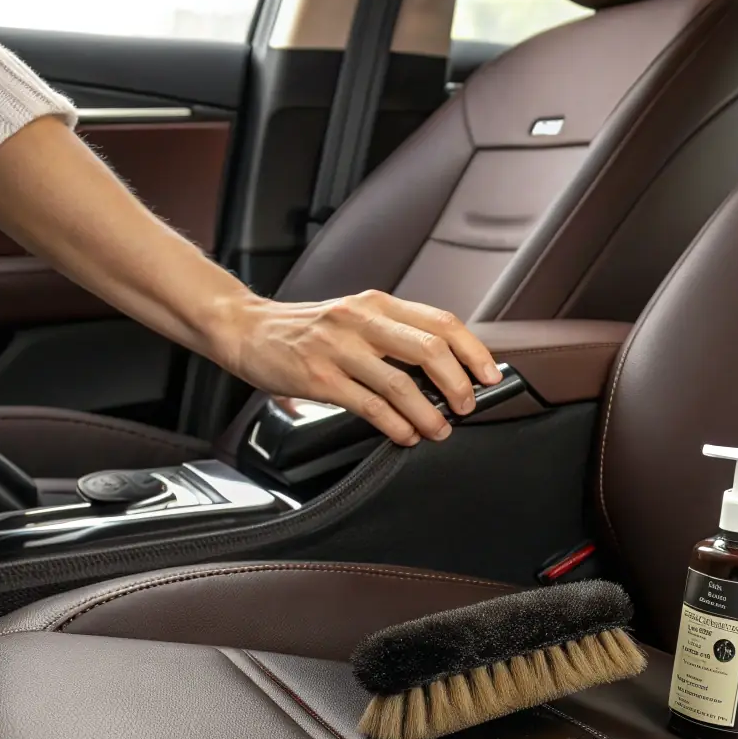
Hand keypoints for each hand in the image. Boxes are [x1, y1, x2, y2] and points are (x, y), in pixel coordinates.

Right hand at [214, 290, 501, 446]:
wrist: (247, 330)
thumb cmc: (307, 330)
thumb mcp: (356, 319)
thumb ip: (396, 338)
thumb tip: (445, 373)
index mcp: (378, 303)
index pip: (441, 322)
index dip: (472, 351)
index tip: (490, 375)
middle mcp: (361, 319)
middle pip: (429, 349)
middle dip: (457, 384)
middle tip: (466, 406)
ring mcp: (339, 347)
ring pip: (401, 382)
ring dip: (428, 413)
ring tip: (439, 430)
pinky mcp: (319, 378)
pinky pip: (369, 405)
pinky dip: (395, 424)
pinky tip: (405, 435)